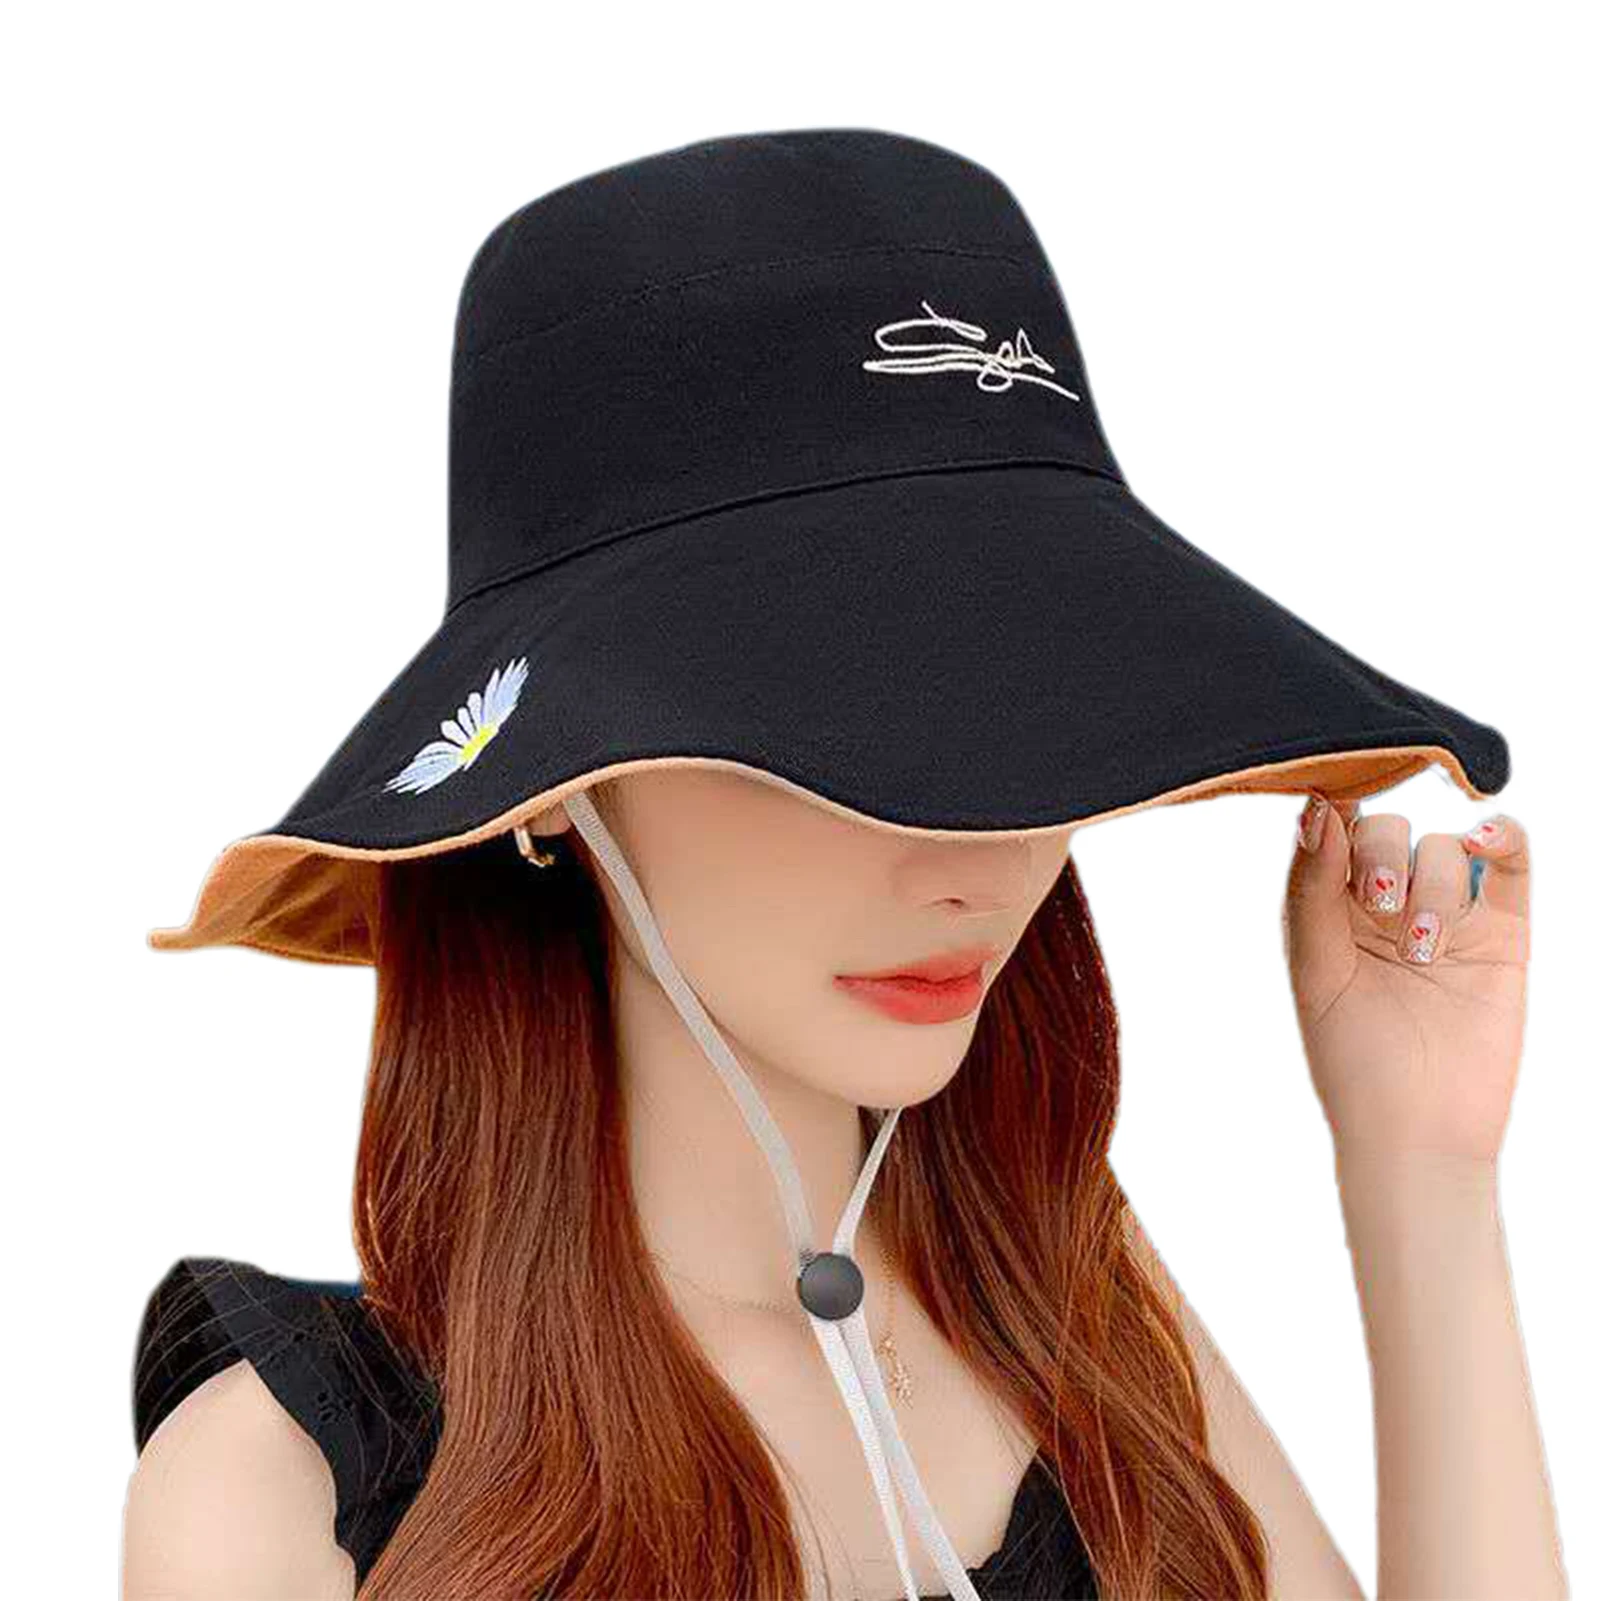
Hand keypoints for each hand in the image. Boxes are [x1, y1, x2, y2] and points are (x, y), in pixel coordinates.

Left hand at [1282, 796, 1530, 1166]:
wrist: (1418, 1133)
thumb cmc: (1351, 1061)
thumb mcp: (1314, 969)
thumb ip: (1311, 889)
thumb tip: (1317, 808)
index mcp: (1330, 908)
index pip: (1331, 831)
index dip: (1332, 811)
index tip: (1331, 805)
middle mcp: (1386, 903)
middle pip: (1387, 829)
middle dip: (1381, 856)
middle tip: (1381, 907)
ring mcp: (1447, 914)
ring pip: (1444, 846)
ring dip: (1431, 884)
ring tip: (1422, 950)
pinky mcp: (1503, 932)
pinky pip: (1511, 863)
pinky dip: (1502, 836)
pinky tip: (1484, 838)